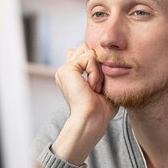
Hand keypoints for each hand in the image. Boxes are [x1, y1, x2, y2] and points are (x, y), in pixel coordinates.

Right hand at [51, 44, 117, 164]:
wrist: (93, 119)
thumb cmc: (101, 109)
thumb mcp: (103, 86)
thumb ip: (100, 70)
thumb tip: (97, 57)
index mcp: (71, 74)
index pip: (83, 54)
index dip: (94, 62)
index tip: (96, 84)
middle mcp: (65, 71)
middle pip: (87, 48)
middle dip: (98, 65)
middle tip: (97, 87)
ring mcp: (64, 70)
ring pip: (89, 52)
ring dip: (97, 71)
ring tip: (94, 88)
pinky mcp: (67, 69)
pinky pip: (89, 58)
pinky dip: (95, 73)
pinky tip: (91, 87)